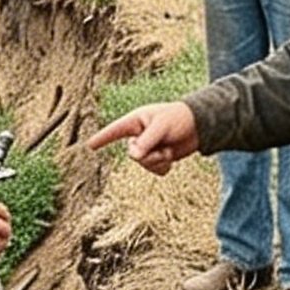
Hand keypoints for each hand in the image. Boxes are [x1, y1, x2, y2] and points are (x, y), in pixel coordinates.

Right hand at [84, 102, 198, 175]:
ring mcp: (148, 148)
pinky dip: (164, 167)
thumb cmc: (180, 118)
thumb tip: (133, 157)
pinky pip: (155, 171)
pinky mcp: (158, 158)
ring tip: (169, 149)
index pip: (114, 131)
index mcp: (136, 122)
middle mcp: (139, 136)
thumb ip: (146, 141)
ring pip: (144, 165)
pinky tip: (171, 157)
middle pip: (133, 154)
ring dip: (159, 160)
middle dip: (150, 154)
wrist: (200, 125)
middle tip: (164, 145)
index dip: (102, 138)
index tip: (89, 145)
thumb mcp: (162, 127)